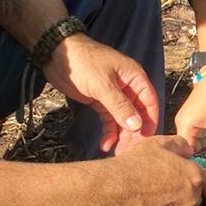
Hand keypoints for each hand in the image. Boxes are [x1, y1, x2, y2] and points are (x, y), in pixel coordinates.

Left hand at [46, 34, 159, 154]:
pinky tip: (104, 144)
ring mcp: (113, 94)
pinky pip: (108, 119)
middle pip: (137, 113)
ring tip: (116, 152)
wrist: (56, 54)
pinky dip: (108, 132)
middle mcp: (127, 87)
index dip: (149, 120)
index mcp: (134, 77)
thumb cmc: (83, 62)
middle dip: (133, 132)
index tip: (145, 138)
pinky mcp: (99, 101)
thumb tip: (137, 126)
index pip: (149, 101)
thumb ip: (120, 106)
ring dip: (120, 135)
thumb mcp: (103, 85)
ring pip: (123, 119)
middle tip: (128, 150)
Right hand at [110, 136, 205, 205]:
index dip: (199, 182)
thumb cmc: (136, 164)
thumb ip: (180, 145)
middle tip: (163, 188)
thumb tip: (189, 152)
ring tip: (151, 200)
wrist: (113, 190)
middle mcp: (191, 200)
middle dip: (184, 194)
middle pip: (195, 199)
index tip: (186, 180)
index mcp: (194, 178)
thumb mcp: (159, 143)